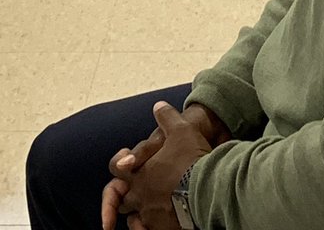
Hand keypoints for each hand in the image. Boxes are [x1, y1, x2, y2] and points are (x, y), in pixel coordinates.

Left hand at [102, 102, 216, 229]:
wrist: (207, 187)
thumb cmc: (191, 159)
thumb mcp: (181, 130)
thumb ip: (167, 117)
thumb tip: (158, 106)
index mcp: (140, 173)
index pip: (117, 169)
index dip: (120, 163)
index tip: (125, 163)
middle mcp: (140, 196)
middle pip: (123, 199)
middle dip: (129, 194)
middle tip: (138, 189)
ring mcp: (150, 215)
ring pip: (134, 219)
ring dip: (138, 213)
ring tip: (149, 208)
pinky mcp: (163, 228)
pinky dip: (150, 227)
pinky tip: (159, 222)